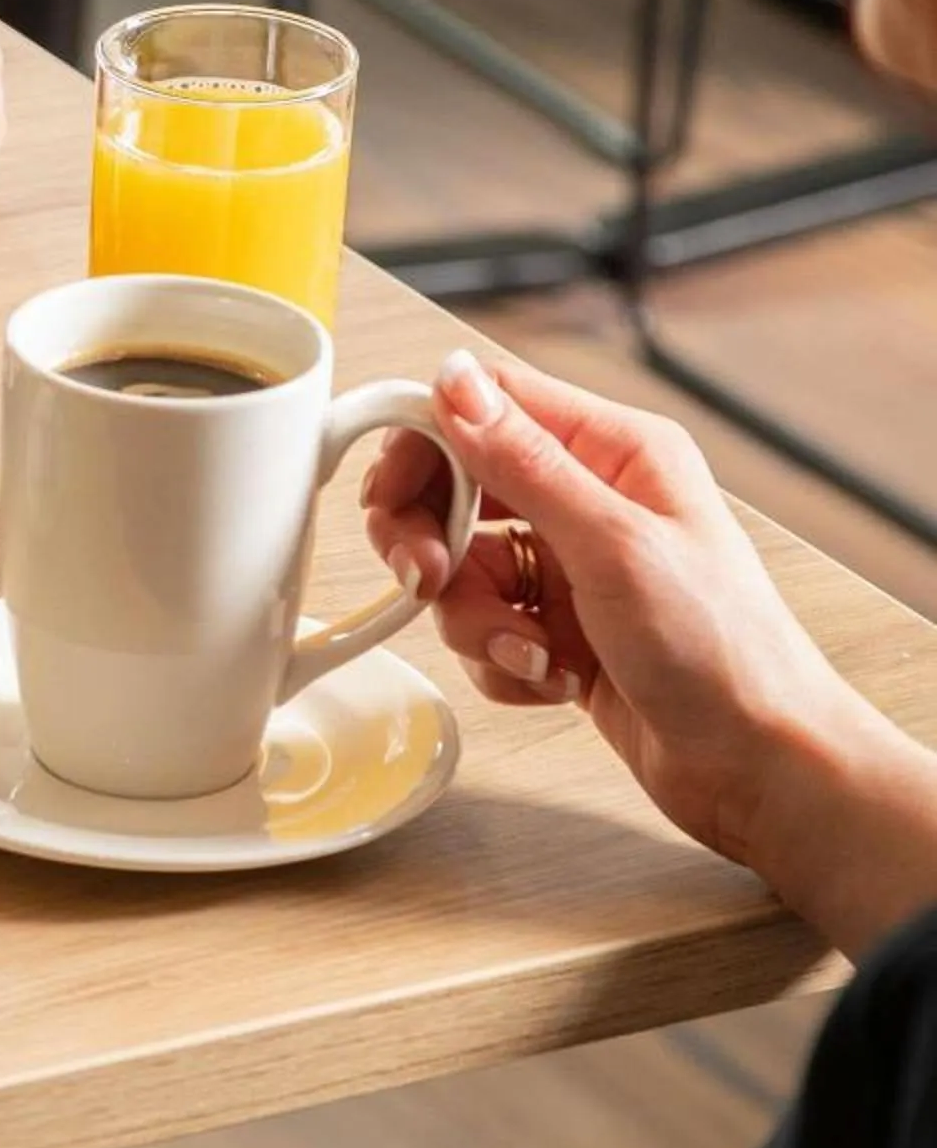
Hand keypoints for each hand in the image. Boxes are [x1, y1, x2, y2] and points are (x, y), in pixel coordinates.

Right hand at [362, 349, 870, 870]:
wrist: (757, 766)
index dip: (425, 441)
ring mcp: (570, 565)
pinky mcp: (556, 625)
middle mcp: (589, 498)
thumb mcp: (614, 546)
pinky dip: (502, 659)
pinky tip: (556, 679)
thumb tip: (455, 381)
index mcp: (616, 451)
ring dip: (478, 619)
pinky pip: (480, 625)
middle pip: (456, 487)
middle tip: (430, 578)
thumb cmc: (724, 654)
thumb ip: (524, 462)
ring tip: (534, 653)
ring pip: (460, 568)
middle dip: (433, 542)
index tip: (390, 494)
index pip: (487, 404)